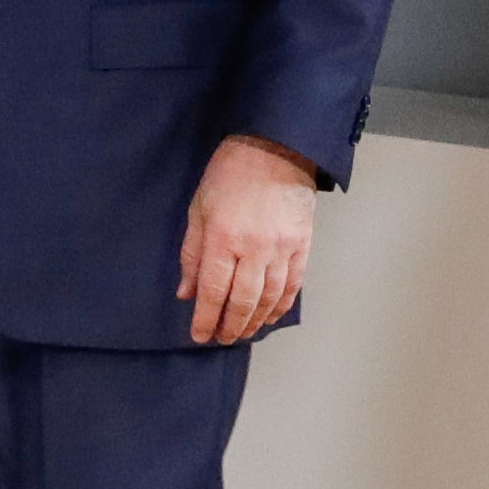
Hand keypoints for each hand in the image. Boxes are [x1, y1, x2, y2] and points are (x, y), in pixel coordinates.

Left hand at [177, 134, 317, 342]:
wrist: (275, 149)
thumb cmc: (228, 175)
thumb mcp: (198, 210)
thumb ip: (192, 254)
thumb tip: (186, 293)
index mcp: (223, 238)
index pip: (213, 290)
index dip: (206, 318)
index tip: (199, 336)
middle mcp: (254, 248)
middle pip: (243, 300)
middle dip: (231, 325)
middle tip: (222, 339)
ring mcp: (282, 248)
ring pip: (270, 297)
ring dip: (255, 320)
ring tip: (243, 333)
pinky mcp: (302, 244)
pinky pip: (293, 284)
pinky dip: (282, 305)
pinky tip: (270, 316)